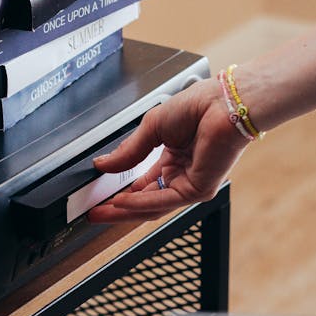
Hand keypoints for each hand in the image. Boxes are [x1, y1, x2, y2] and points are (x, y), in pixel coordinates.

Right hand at [87, 77, 250, 222]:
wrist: (220, 103)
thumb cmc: (198, 106)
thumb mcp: (152, 128)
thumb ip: (129, 151)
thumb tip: (104, 164)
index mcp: (173, 158)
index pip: (143, 185)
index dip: (121, 192)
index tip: (99, 197)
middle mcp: (182, 174)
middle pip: (145, 201)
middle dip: (118, 208)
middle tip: (95, 211)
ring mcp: (190, 184)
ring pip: (151, 206)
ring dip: (125, 210)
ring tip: (101, 212)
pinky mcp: (197, 190)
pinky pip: (162, 201)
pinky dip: (139, 203)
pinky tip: (121, 202)